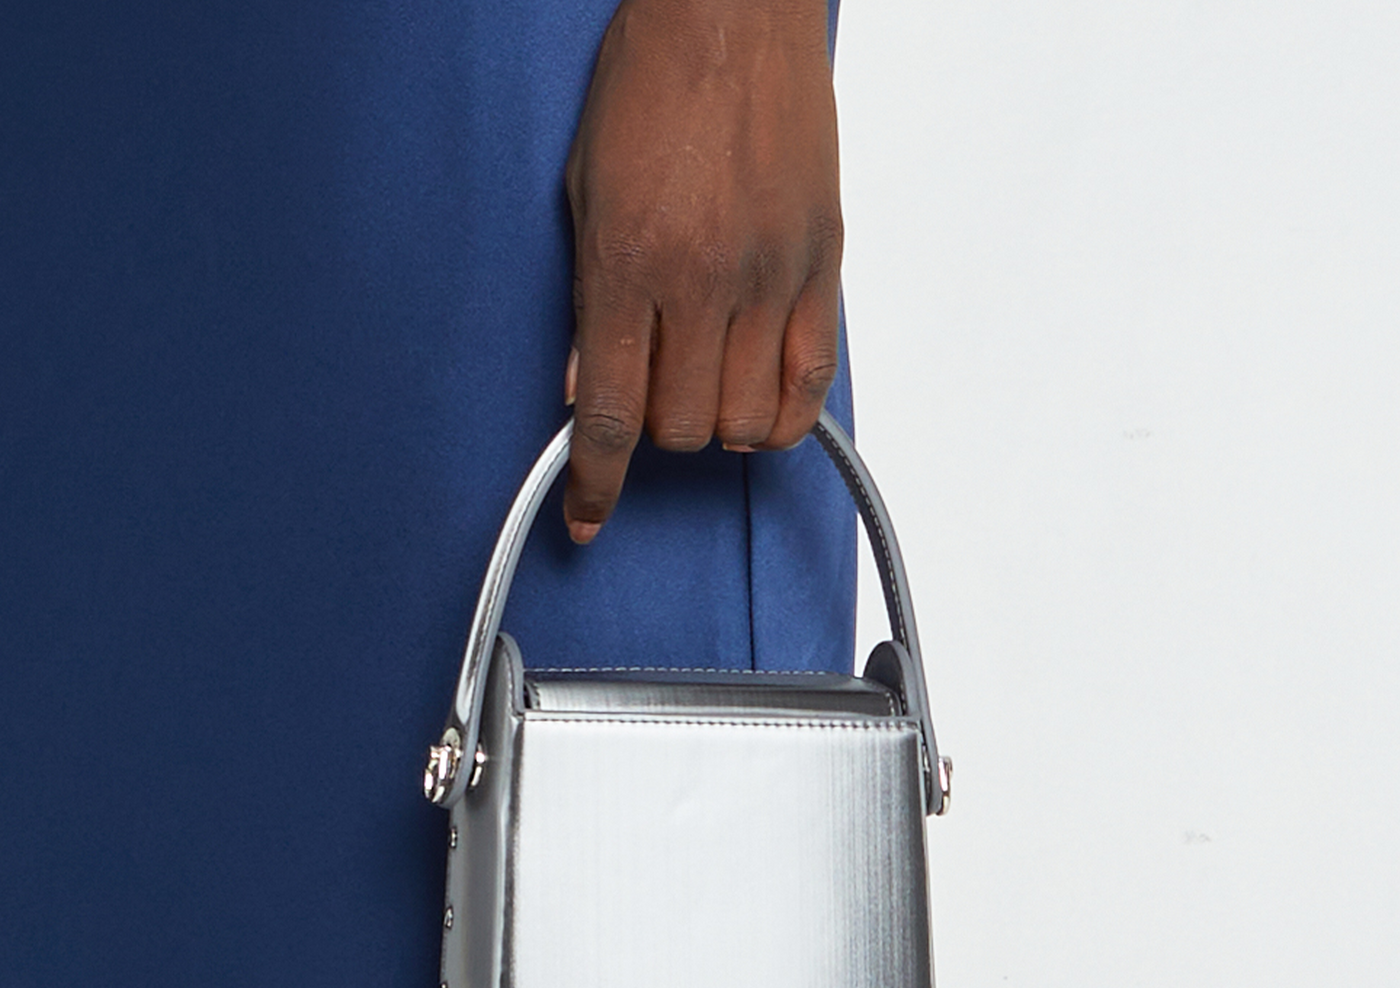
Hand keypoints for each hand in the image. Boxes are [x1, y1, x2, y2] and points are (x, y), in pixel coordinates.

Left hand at [562, 0, 841, 541]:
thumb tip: (589, 390)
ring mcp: (770, 278)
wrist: (731, 11)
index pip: (613, 415)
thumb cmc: (652, 84)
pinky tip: (761, 401)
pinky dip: (782, 415)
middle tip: (654, 392)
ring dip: (717, 424)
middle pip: (681, 429)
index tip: (588, 519)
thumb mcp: (584, 193)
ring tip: (706, 385)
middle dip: (657, 433)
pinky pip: (810, 383)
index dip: (597, 484)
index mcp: (629, 266)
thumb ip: (589, 304)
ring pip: (744, 420)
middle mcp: (702, 282)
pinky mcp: (821, 266)